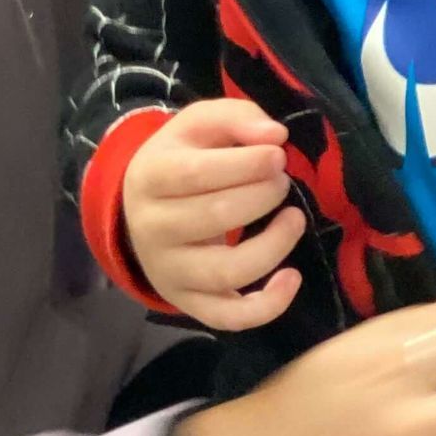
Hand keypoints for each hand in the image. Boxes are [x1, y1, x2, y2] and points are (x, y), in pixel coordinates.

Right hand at [124, 99, 307, 329]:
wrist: (141, 209)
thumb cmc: (181, 160)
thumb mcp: (199, 126)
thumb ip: (237, 118)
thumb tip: (275, 136)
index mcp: (149, 177)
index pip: (197, 173)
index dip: (245, 164)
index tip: (277, 156)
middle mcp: (152, 229)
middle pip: (213, 218)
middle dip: (262, 196)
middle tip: (281, 181)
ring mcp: (168, 272)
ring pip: (223, 272)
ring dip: (271, 246)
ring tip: (294, 218)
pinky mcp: (188, 302)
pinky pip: (227, 317)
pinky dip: (266, 306)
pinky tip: (291, 278)